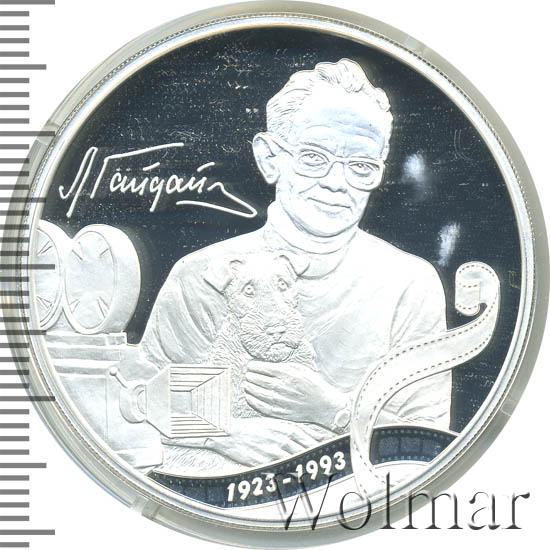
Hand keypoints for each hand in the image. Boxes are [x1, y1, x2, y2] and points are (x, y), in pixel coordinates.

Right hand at [205, 417, 327, 466]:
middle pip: (309, 451)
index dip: (324, 446)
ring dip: (309, 470)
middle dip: (320, 459)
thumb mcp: (274, 425)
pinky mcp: (266, 462)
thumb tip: (308, 438)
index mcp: (287, 428)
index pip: (312, 438)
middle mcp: (285, 440)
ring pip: (298, 463)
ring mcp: (276, 451)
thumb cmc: (252, 428)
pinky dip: (292, 477)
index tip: (335, 451)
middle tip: (333, 467)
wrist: (230, 433)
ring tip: (321, 478)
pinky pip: (283, 472)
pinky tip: (299, 483)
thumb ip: (291, 432)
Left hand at [244, 361, 347, 429]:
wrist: (324, 404)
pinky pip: (261, 406)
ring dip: (249, 387)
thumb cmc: (313, 384)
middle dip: (249, 375)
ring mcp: (279, 400)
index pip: (260, 367)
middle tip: (247, 374)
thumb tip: (267, 363)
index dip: (252, 366)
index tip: (250, 365)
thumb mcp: (300, 368)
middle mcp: (280, 386)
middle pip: (256, 379)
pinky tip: (249, 397)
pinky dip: (252, 401)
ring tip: (246, 384)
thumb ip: (283, 365)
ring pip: (256, 392)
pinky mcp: (279, 412)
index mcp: (285, 373)